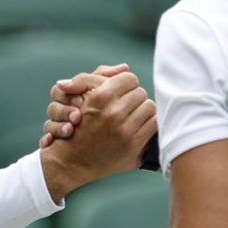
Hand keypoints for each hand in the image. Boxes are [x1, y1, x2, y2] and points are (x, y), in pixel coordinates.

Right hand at [38, 70, 157, 201]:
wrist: (73, 160)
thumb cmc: (78, 125)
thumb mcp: (81, 96)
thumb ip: (100, 76)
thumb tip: (125, 67)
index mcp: (101, 97)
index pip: (130, 78)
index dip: (127, 84)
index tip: (123, 91)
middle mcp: (113, 113)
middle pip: (141, 92)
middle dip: (134, 97)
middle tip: (127, 105)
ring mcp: (124, 130)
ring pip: (150, 107)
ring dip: (143, 110)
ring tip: (133, 115)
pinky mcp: (133, 145)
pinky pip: (154, 124)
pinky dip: (149, 123)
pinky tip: (140, 125)